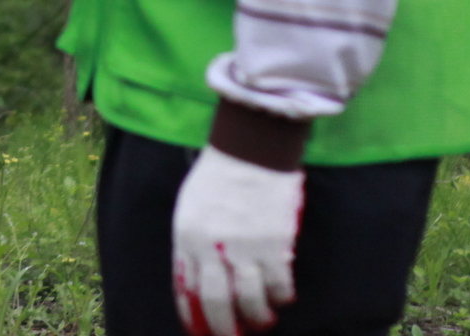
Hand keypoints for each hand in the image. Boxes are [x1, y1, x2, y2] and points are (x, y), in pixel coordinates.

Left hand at [171, 145, 301, 334]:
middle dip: (224, 330)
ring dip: (258, 319)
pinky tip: (283, 298)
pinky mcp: (275, 246)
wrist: (250, 151)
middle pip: (216, 304)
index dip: (193, 319)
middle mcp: (212, 248)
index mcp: (186, 238)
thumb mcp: (189, 209)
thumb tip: (194, 280)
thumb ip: (190, 244)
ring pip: (251, 303)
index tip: (202, 334)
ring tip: (263, 321)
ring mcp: (245, 249)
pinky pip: (280, 287)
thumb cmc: (217, 178)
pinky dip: (282, 298)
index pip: (185, 291)